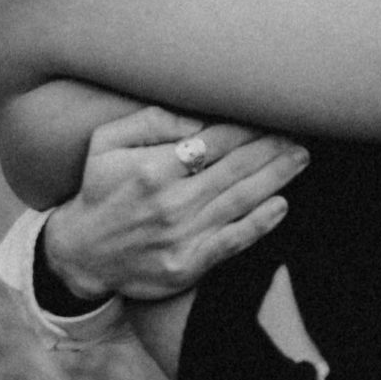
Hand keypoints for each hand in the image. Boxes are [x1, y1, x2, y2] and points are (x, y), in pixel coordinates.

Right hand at [43, 107, 308, 302]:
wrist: (80, 254)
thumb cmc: (98, 190)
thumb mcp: (106, 143)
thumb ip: (149, 121)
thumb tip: (196, 116)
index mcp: (154, 168)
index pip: (215, 141)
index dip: (248, 128)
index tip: (270, 115)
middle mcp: (172, 202)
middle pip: (236, 168)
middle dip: (272, 147)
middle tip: (300, 132)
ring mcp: (183, 235)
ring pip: (242, 200)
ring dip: (277, 177)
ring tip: (300, 158)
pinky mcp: (189, 264)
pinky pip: (234, 240)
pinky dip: (261, 222)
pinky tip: (282, 205)